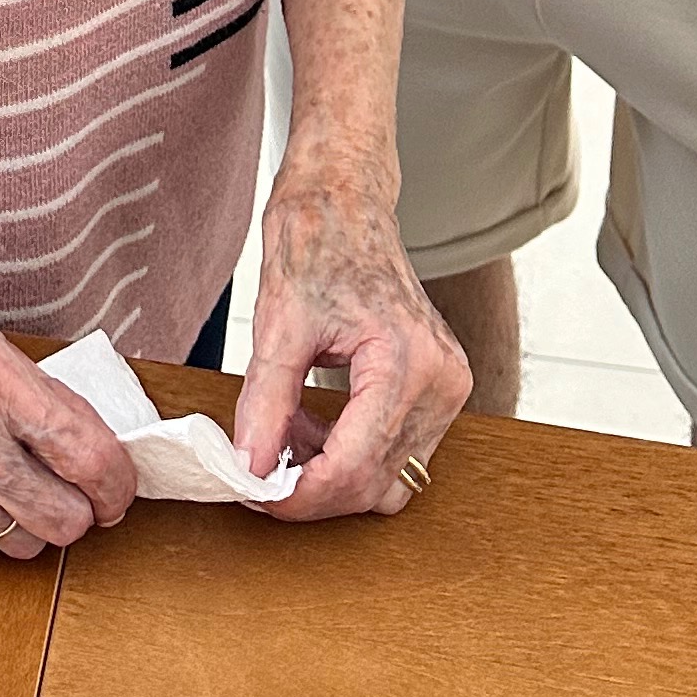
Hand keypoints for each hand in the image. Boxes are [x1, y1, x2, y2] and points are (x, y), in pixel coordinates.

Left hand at [236, 158, 469, 517]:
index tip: (254, 494)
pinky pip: (396, 451)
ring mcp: (447, 388)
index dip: (298, 497)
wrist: (347, 199)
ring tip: (282, 434)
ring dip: (330, 472)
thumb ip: (265, 405)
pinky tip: (310, 424)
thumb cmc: (318, 240)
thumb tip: (249, 469)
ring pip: (389, 478)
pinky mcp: (439, 388)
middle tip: (257, 470)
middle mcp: (441, 382)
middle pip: (374, 485)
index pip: (353, 470)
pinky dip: (350, 453)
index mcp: (408, 362)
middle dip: (312, 489)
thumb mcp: (278, 323)